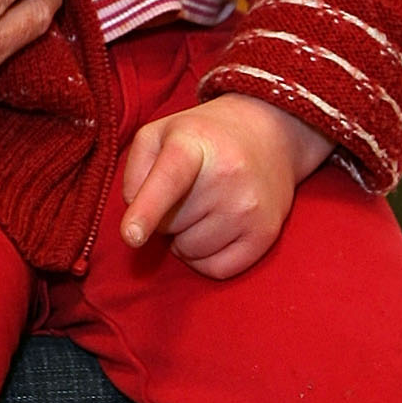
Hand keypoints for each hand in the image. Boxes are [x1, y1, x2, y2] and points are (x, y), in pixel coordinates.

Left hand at [118, 92, 331, 279]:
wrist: (269, 134)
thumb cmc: (203, 138)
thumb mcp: (159, 133)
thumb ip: (135, 170)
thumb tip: (136, 215)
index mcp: (194, 143)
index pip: (168, 180)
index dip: (147, 210)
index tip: (132, 236)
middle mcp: (227, 174)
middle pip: (168, 225)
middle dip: (166, 215)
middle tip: (188, 190)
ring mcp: (249, 206)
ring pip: (189, 251)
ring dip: (185, 236)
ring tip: (204, 206)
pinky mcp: (265, 233)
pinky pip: (216, 269)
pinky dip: (205, 258)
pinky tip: (214, 230)